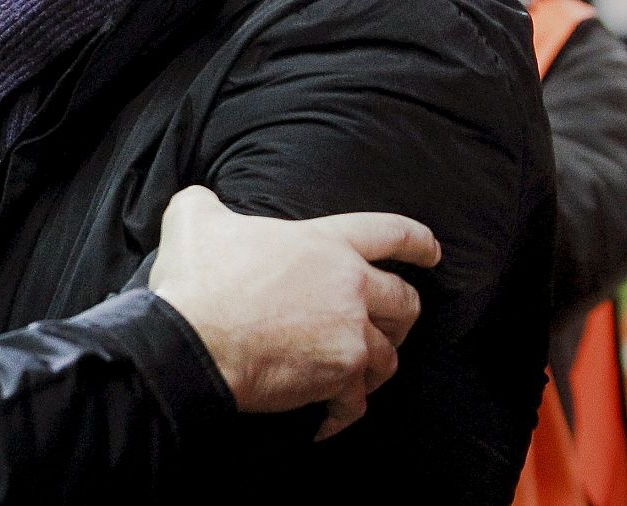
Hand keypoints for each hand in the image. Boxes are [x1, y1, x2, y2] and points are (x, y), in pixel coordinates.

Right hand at [148, 185, 439, 440]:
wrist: (194, 340)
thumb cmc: (197, 278)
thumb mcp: (193, 219)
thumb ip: (207, 204)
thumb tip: (203, 204)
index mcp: (324, 244)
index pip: (388, 233)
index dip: (416, 241)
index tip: (432, 252)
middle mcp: (350, 288)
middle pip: (405, 302)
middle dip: (402, 313)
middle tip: (391, 322)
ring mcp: (349, 337)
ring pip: (389, 356)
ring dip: (375, 365)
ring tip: (357, 373)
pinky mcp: (339, 380)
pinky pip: (356, 404)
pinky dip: (341, 415)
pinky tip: (323, 421)